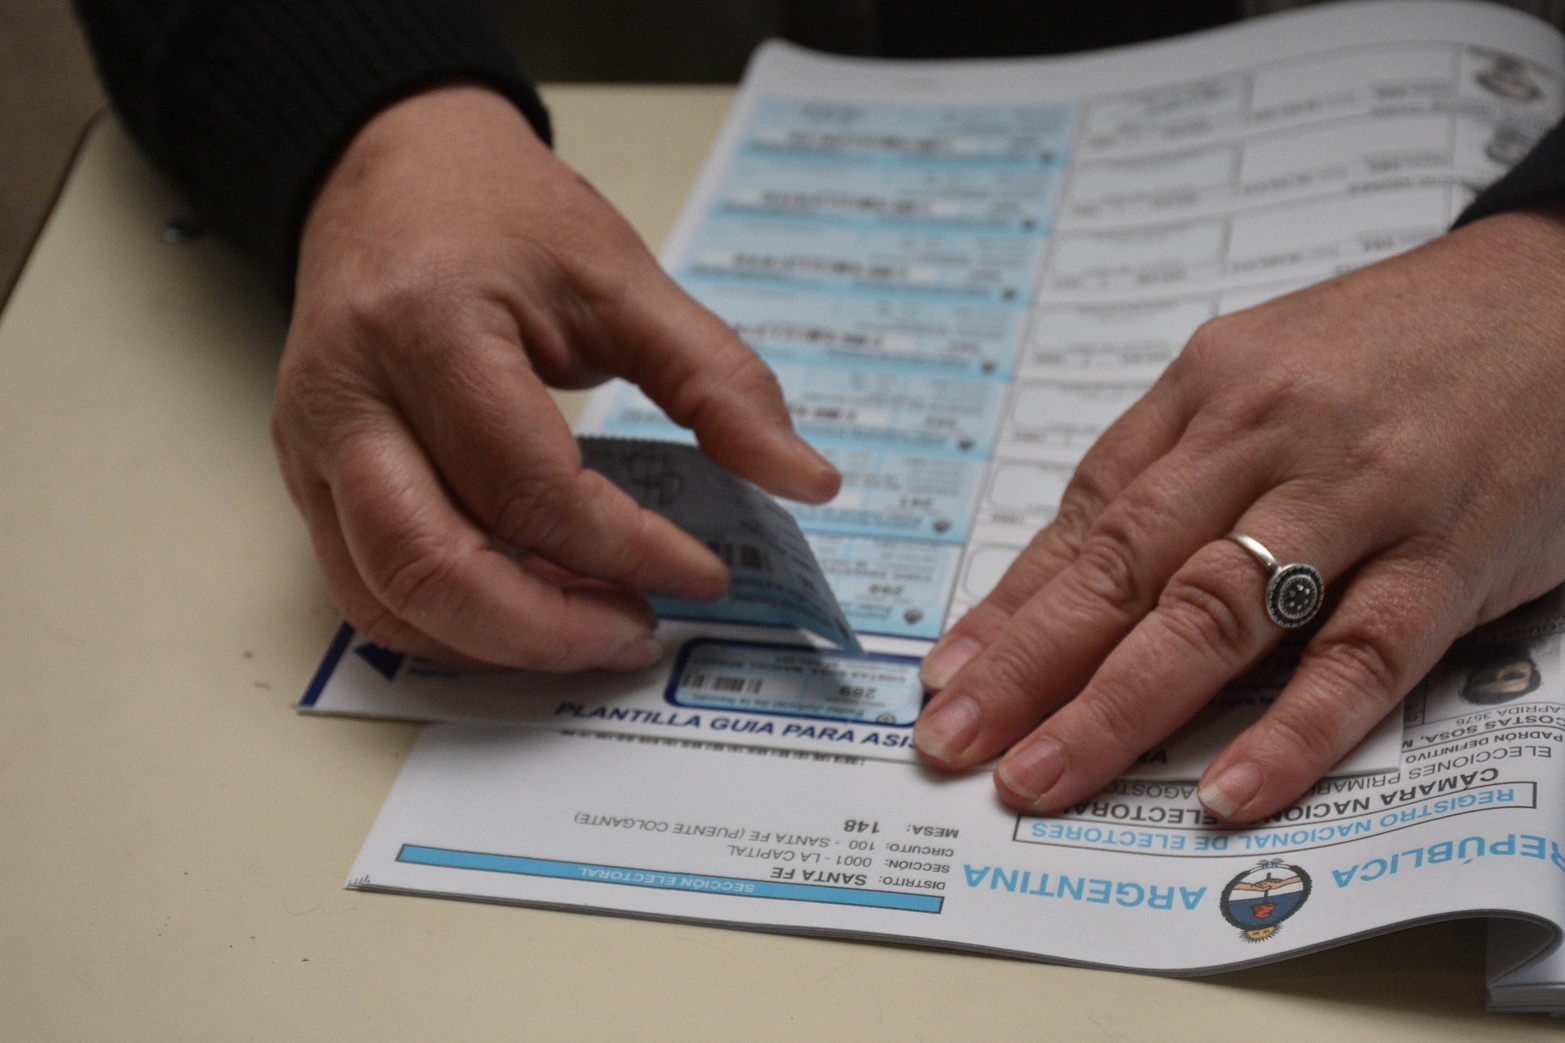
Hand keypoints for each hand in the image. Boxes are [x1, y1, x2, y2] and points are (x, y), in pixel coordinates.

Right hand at [272, 85, 838, 669]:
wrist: (393, 170)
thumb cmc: (503, 215)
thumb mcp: (626, 278)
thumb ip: (719, 381)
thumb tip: (805, 480)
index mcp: (427, 328)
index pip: (527, 484)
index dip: (626, 547)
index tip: (703, 573)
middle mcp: (347, 397)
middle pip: (432, 565)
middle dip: (549, 627)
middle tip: (636, 631)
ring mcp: (313, 446)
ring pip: (388, 597)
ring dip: (497, 642)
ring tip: (592, 626)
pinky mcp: (310, 478)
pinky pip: (367, 589)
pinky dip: (450, 624)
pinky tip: (528, 610)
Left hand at [912, 206, 1564, 822]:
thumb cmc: (1402, 346)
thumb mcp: (1269, 373)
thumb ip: (1178, 464)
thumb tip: (1077, 569)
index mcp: (1211, 392)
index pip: (1088, 518)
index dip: (1010, 607)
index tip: (947, 679)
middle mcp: (1268, 437)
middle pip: (1125, 566)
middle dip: (1027, 664)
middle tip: (951, 743)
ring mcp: (1360, 496)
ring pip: (1218, 610)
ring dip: (1118, 705)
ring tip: (1041, 777)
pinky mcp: (1454, 551)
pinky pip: (1364, 651)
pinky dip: (1295, 727)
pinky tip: (1230, 790)